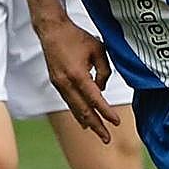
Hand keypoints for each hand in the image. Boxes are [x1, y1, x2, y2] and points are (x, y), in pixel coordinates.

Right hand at [38, 18, 120, 143]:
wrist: (52, 30)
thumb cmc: (76, 37)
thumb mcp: (98, 49)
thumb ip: (104, 70)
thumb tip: (102, 89)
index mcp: (78, 74)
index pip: (95, 99)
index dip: (106, 112)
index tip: (115, 122)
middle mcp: (66, 83)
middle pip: (83, 110)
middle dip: (96, 125)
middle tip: (107, 139)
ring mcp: (59, 84)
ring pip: (74, 108)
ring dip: (86, 121)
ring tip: (96, 132)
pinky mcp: (56, 82)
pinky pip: (68, 101)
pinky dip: (77, 111)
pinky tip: (83, 118)